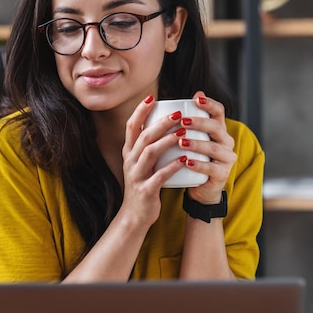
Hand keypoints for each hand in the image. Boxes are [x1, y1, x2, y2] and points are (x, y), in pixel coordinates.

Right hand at [119, 94, 187, 226]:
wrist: (135, 215)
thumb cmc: (143, 185)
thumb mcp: (141, 163)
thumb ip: (148, 145)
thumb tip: (164, 124)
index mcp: (128, 152)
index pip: (131, 126)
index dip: (140, 111)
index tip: (152, 97)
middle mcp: (130, 161)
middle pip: (143, 136)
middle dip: (160, 123)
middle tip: (178, 113)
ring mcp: (136, 175)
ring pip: (150, 152)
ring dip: (167, 141)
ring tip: (183, 132)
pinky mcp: (146, 190)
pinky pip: (159, 176)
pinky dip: (172, 167)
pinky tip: (184, 160)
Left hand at [180, 91, 236, 203]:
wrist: (198, 187)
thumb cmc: (190, 158)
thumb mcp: (187, 139)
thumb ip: (182, 123)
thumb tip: (173, 103)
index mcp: (217, 130)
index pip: (219, 112)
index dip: (210, 104)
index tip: (196, 99)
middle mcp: (226, 141)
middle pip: (216, 127)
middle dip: (200, 123)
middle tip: (183, 121)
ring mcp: (226, 158)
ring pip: (214, 148)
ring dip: (197, 144)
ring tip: (181, 142)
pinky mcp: (223, 174)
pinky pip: (212, 168)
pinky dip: (199, 165)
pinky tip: (187, 162)